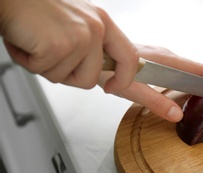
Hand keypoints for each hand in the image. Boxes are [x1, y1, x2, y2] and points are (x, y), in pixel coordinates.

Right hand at [0, 0, 137, 90]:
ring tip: (36, 42)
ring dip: (45, 67)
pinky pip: (45, 71)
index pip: (129, 58)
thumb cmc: (35, 8)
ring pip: (66, 78)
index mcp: (102, 22)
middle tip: (49, 54)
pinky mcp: (59, 46)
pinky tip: (26, 42)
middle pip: (90, 79)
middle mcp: (95, 28)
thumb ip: (92, 45)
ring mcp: (79, 37)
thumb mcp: (75, 22)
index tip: (112, 87)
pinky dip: (29, 62)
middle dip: (66, 75)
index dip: (124, 78)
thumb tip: (103, 70)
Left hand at [99, 44, 202, 121]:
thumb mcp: (131, 89)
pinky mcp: (154, 60)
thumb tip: (178, 115)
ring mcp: (160, 56)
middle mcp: (165, 55)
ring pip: (188, 68)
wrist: (94, 52)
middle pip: (198, 68)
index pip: (199, 71)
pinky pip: (178, 68)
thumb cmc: (108, 67)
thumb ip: (155, 101)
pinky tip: (190, 85)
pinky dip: (190, 77)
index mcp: (165, 61)